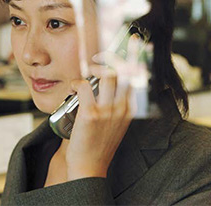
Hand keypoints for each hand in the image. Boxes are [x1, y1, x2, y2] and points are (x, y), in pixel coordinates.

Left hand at [65, 35, 143, 179]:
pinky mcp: (91, 114)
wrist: (89, 168)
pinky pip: (83, 86)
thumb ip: (115, 105)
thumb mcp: (115, 124)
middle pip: (123, 71)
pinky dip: (76, 82)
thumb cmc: (98, 145)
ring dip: (94, 69)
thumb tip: (107, 83)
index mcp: (130, 110)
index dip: (135, 56)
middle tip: (101, 54)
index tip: (133, 42)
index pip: (137, 77)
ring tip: (87, 73)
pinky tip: (73, 87)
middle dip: (114, 56)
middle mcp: (122, 109)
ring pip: (107, 75)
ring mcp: (108, 111)